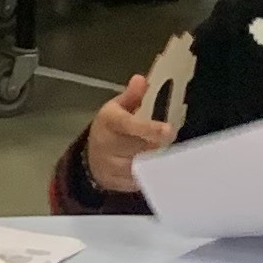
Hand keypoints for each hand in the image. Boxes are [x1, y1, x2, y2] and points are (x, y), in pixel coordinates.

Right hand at [84, 79, 177, 193]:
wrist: (92, 159)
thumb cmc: (110, 129)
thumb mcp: (116, 108)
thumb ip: (132, 96)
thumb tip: (141, 79)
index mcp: (109, 121)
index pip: (128, 125)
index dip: (149, 128)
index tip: (169, 130)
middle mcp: (108, 145)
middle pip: (139, 148)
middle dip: (157, 145)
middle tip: (170, 140)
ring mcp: (113, 167)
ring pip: (141, 167)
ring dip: (157, 161)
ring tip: (169, 155)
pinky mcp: (121, 183)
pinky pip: (141, 181)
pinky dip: (153, 175)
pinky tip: (163, 169)